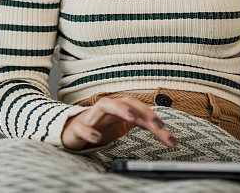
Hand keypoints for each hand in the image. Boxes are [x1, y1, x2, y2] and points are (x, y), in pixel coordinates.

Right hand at [61, 96, 177, 150]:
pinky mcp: (77, 127)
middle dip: (141, 110)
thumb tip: (166, 132)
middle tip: (156, 125)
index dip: (152, 117)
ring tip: (131, 117)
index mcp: (119, 109)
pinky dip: (89, 131)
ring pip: (103, 105)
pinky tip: (96, 138)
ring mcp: (91, 117)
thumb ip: (142, 125)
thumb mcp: (123, 125)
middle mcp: (107, 110)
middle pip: (124, 101)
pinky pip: (81, 127)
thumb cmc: (100, 126)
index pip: (138, 107)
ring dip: (118, 109)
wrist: (72, 131)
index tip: (166, 133)